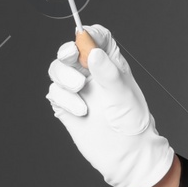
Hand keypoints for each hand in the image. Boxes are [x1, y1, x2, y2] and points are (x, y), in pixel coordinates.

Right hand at [47, 23, 174, 186]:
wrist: (126, 153)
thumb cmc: (133, 123)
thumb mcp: (123, 94)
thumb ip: (108, 72)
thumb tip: (94, 52)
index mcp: (111, 64)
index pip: (98, 38)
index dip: (89, 33)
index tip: (83, 36)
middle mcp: (93, 74)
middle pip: (71, 51)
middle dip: (67, 52)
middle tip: (70, 55)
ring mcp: (78, 89)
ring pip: (57, 70)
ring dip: (65, 77)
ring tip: (80, 93)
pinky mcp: (66, 105)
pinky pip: (55, 92)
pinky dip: (64, 98)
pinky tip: (80, 111)